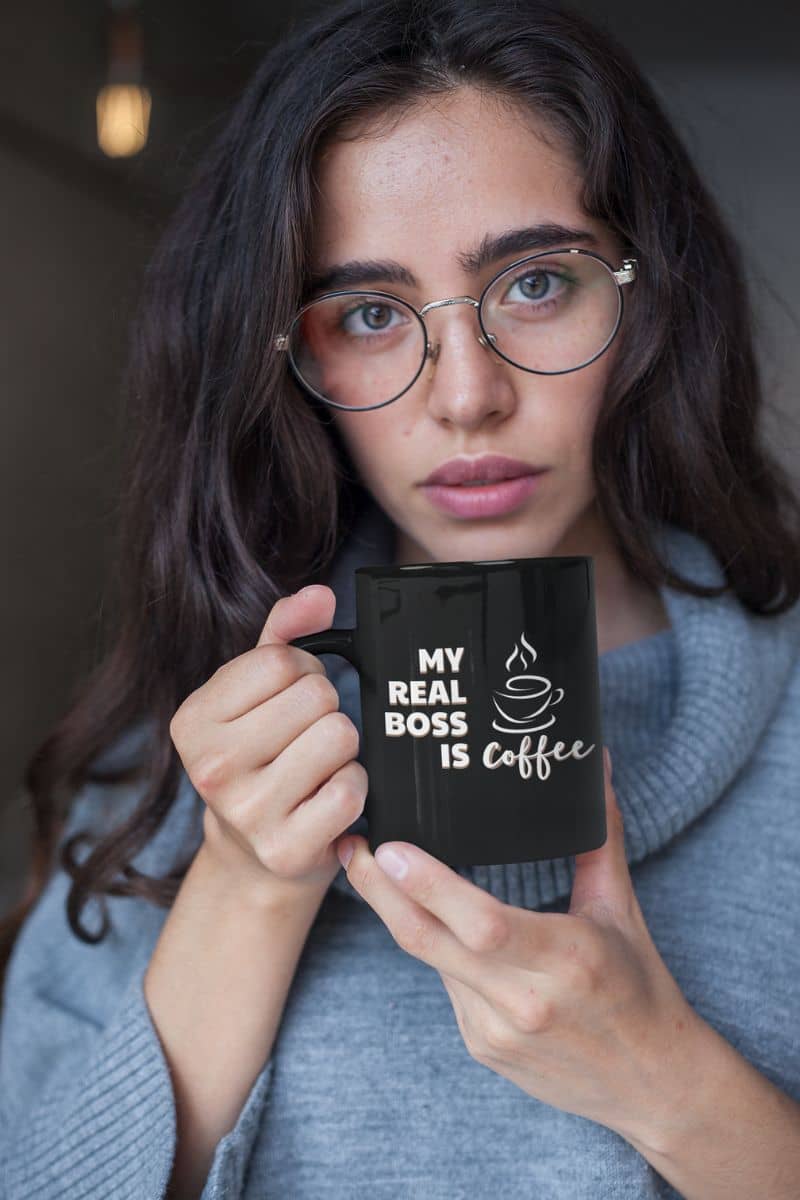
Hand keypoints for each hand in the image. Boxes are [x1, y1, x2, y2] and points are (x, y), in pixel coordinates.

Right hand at [170, 583, 367, 899]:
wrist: (253, 857)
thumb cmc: (259, 758)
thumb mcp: (254, 693)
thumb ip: (284, 634)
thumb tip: (321, 595)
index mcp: (192, 720)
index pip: (282, 660)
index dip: (304, 672)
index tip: (291, 701)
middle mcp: (211, 767)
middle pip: (317, 696)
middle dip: (326, 710)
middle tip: (306, 739)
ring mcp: (247, 813)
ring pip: (340, 736)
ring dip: (343, 750)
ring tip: (317, 768)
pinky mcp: (287, 849)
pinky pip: (352, 789)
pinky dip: (353, 788)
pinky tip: (327, 799)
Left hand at [335, 748, 701, 1144]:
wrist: (652, 1086)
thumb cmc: (639, 987)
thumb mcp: (621, 910)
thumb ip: (600, 837)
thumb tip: (599, 764)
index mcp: (567, 958)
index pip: (483, 923)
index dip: (430, 887)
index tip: (389, 848)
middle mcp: (525, 999)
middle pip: (430, 941)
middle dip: (380, 892)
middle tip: (351, 846)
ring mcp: (496, 1030)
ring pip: (431, 959)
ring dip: (400, 913)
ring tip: (372, 866)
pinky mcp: (482, 1047)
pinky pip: (445, 984)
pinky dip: (435, 947)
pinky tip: (430, 919)